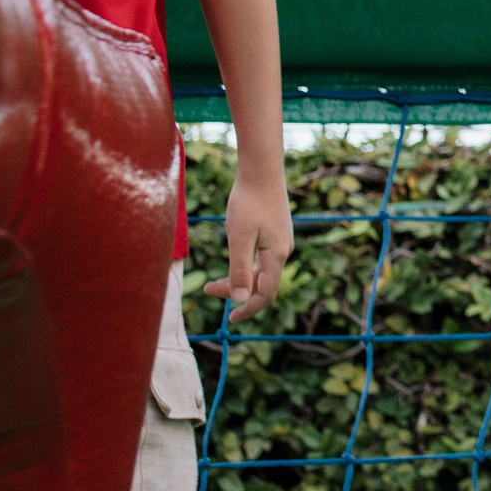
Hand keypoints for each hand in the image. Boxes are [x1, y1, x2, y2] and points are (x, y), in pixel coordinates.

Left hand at [206, 170, 293, 321]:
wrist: (261, 172)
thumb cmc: (248, 203)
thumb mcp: (238, 238)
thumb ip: (240, 269)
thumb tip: (240, 299)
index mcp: (276, 256)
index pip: (265, 294)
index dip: (248, 309)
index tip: (229, 318)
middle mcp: (283, 251)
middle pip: (262, 284)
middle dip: (236, 292)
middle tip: (208, 289)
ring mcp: (281, 241)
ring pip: (261, 271)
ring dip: (238, 280)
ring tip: (213, 281)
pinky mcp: (276, 232)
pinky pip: (262, 259)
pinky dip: (245, 266)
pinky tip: (231, 259)